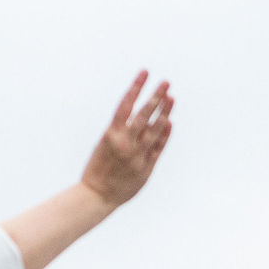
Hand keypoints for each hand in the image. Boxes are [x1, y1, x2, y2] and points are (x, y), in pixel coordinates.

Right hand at [80, 72, 173, 207]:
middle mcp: (125, 143)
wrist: (97, 196)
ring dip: (164, 113)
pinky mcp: (146, 168)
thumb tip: (135, 116)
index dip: (136, 87)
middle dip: (156, 97)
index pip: (125, 104)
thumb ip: (120, 131)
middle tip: (166, 82)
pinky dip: (164, 135)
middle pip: (144, 114)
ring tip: (171, 98)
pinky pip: (158, 148)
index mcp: (111, 134)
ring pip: (154, 129)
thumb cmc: (98, 168)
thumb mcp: (103, 145)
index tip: (145, 72)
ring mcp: (137, 155)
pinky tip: (169, 122)